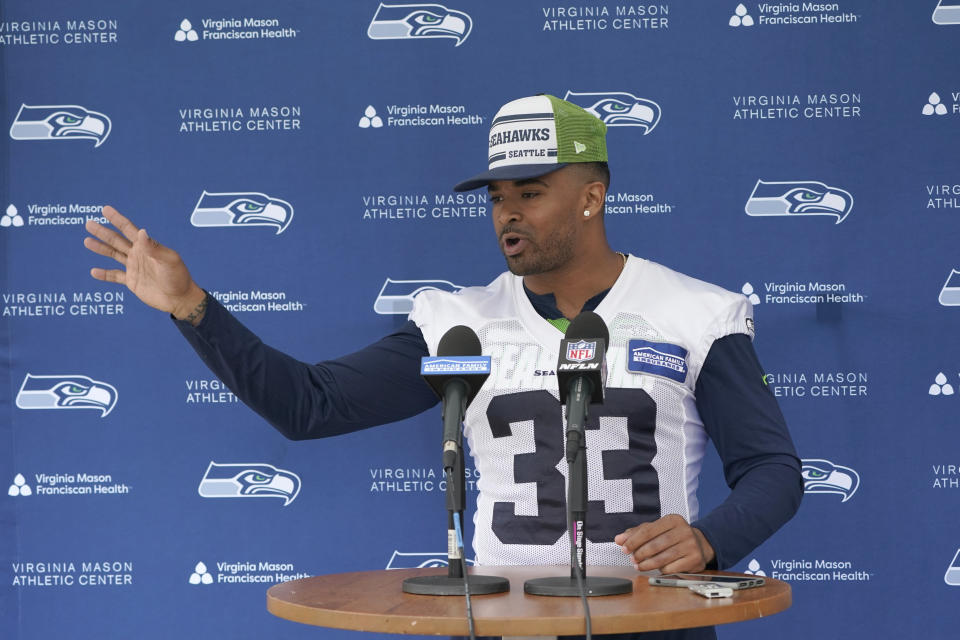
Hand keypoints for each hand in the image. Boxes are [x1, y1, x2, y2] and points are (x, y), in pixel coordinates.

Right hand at [84, 206, 206, 321]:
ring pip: (114, 255)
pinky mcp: (132, 282)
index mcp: (147, 246)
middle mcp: (139, 254)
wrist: (180, 299)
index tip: (105, 209)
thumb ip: (154, 248)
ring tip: (86, 241)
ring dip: (101, 248)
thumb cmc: (178, 277)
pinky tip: (94, 271)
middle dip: (103, 232)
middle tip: (88, 223)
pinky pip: (115, 276)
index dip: (117, 219)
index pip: (129, 229)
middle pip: (117, 240)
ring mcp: (134, 268)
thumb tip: (141, 232)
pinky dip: (105, 274)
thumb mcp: (169, 261)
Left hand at [614, 514, 714, 572]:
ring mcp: (691, 545)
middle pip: (656, 544)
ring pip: (664, 557)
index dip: (633, 541)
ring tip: (639, 566)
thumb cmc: (673, 536)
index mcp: (673, 519)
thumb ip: (637, 533)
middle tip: (632, 559)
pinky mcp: (695, 559)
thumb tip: (619, 539)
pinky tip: (658, 568)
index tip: (624, 548)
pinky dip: (662, 569)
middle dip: (640, 553)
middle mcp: (684, 530)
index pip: (648, 530)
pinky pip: (673, 567)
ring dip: (648, 564)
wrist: (700, 544)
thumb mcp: (657, 530)